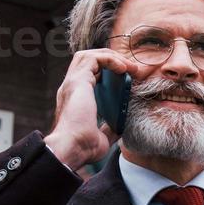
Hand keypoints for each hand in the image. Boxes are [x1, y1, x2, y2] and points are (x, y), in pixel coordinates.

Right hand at [43, 48, 137, 170]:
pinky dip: (110, 59)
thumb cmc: (84, 147)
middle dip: (112, 60)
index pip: (90, 75)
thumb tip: (119, 125)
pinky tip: (124, 69)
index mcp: (75, 98)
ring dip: (112, 57)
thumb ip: (108, 127)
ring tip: (130, 67)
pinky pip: (94, 58)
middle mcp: (71, 88)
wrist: (73, 148)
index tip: (128, 78)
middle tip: (132, 70)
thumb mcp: (102, 135)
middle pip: (89, 61)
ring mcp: (72, 82)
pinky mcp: (78, 80)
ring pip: (90, 56)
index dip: (108, 72)